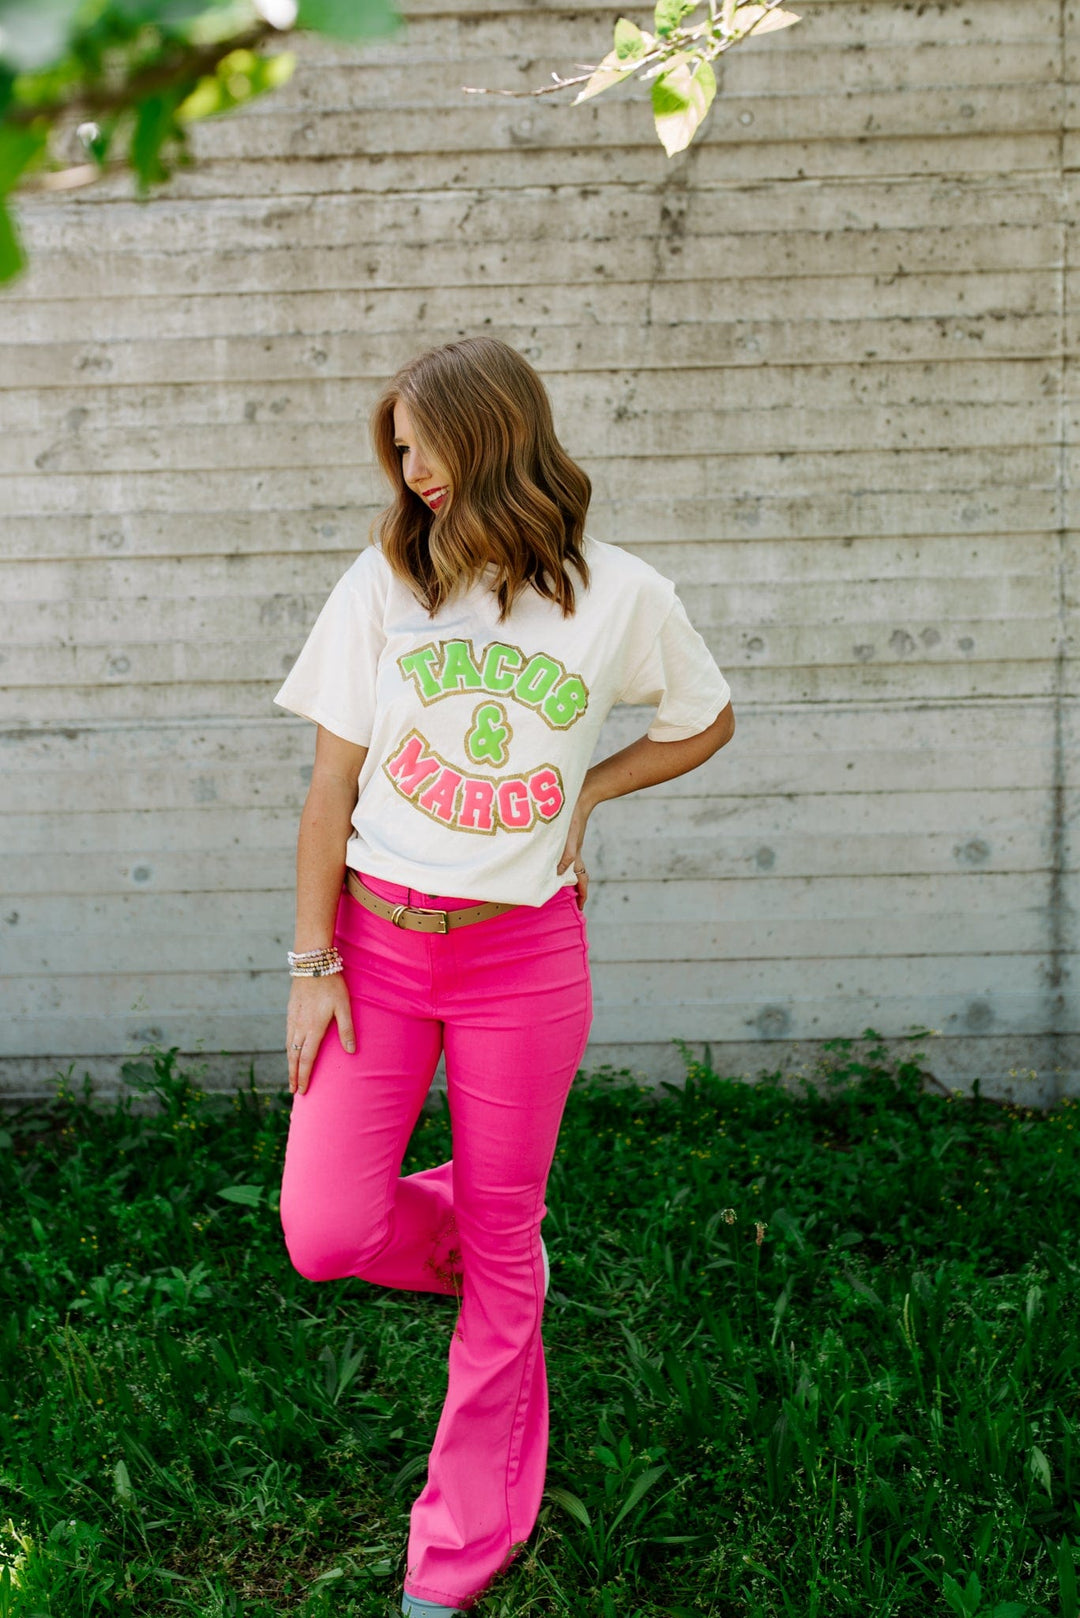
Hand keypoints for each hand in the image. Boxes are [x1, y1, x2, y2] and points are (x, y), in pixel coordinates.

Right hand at [287, 973, 354, 1095]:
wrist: (312, 964)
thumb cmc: (332, 985)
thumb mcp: (344, 1007)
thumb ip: (347, 1029)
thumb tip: (350, 1051)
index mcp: (313, 1028)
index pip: (307, 1058)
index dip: (304, 1075)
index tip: (302, 1090)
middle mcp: (300, 1027)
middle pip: (294, 1056)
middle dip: (293, 1075)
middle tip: (293, 1090)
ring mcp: (293, 1019)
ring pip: (289, 1046)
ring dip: (290, 1063)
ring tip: (291, 1075)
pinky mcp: (290, 1011)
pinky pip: (287, 1035)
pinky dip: (288, 1048)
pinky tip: (290, 1050)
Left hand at [556, 793, 593, 908]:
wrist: (578, 799)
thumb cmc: (574, 819)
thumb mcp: (570, 840)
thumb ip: (566, 856)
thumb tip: (558, 873)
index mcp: (576, 857)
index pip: (582, 880)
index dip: (582, 894)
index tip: (580, 907)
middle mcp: (573, 854)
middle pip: (574, 875)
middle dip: (572, 888)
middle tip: (566, 899)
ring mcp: (568, 846)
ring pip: (566, 866)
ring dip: (562, 876)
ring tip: (552, 885)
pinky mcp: (563, 838)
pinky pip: (559, 855)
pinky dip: (554, 862)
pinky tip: (545, 861)